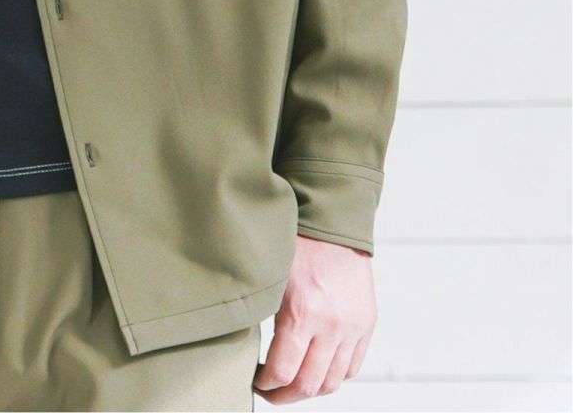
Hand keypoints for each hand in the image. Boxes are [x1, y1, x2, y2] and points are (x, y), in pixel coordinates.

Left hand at [252, 234, 374, 402]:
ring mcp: (353, 327)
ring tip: (291, 383)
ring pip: (332, 382)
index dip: (265, 385)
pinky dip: (333, 375)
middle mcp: (333, 325)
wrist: (333, 221)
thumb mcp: (271, 277)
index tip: (255, 381)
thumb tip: (248, 348)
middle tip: (269, 390)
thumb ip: (265, 315)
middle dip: (285, 396)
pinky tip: (315, 367)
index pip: (282, 372)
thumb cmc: (295, 242)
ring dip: (310, 390)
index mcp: (303, 312)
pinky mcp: (367, 323)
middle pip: (309, 386)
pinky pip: (351, 367)